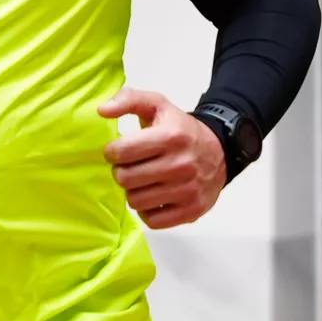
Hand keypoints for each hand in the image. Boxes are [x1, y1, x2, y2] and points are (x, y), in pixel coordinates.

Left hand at [98, 86, 226, 229]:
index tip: (119, 151)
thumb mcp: (158, 105)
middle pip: (125, 179)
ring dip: (133, 191)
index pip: (121, 152)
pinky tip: (153, 197)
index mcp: (170, 137)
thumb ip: (128, 99)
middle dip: (121, 172)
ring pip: (135, 201)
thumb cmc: (180, 129)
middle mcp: (181, 165)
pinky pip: (152, 221)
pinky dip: (148, 211)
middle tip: (130, 167)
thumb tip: (102, 110)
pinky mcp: (192, 211)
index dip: (112, 152)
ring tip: (143, 181)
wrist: (220, 151)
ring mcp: (188, 190)